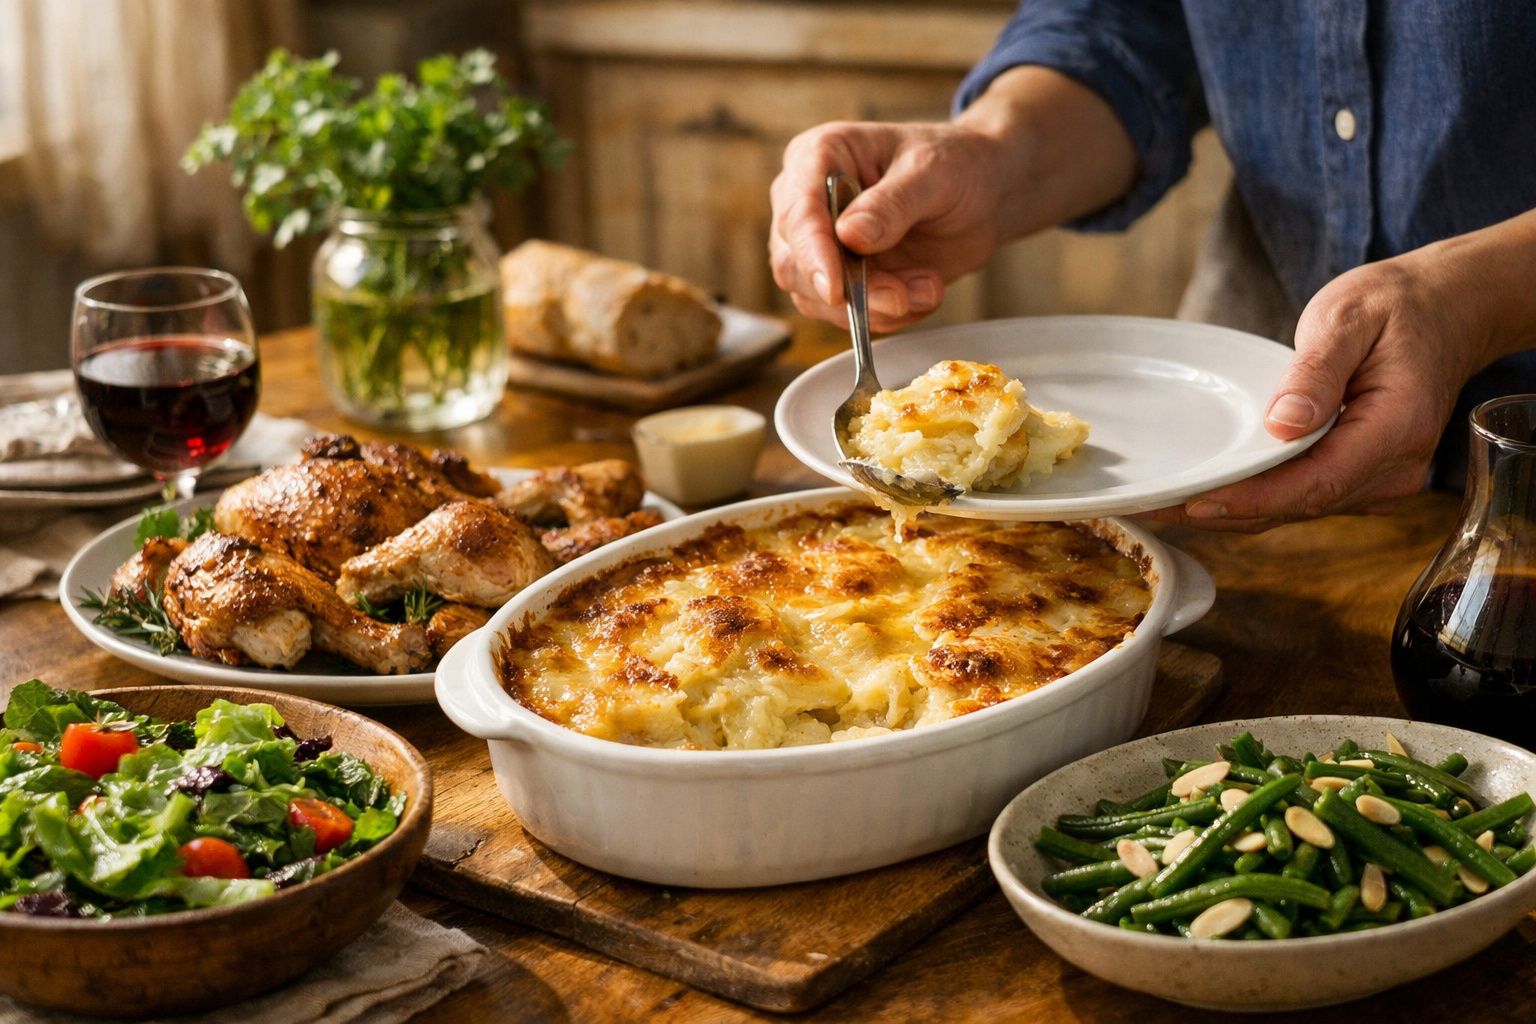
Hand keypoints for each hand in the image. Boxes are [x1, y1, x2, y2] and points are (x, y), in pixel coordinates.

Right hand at [768, 120, 1008, 331]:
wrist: (984, 196)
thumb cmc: (957, 165)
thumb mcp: (934, 174)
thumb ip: (893, 204)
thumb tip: (849, 235)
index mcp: (819, 156)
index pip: (798, 212)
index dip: (812, 254)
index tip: (836, 289)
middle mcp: (808, 201)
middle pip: (795, 263)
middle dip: (850, 289)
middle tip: (902, 295)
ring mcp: (820, 245)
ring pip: (817, 298)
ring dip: (876, 305)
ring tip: (927, 286)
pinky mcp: (841, 278)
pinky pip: (847, 315)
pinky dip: (888, 315)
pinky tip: (923, 290)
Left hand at [1142, 253, 1488, 532]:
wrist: (1445, 311)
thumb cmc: (1396, 306)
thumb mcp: (1350, 316)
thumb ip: (1316, 371)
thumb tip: (1282, 425)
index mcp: (1397, 429)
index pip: (1315, 483)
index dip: (1251, 499)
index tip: (1194, 503)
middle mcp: (1394, 469)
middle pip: (1299, 504)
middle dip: (1226, 510)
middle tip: (1154, 507)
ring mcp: (1381, 480)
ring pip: (1297, 507)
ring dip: (1234, 508)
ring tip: (1165, 504)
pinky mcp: (1361, 478)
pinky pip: (1304, 495)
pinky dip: (1257, 496)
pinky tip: (1209, 490)